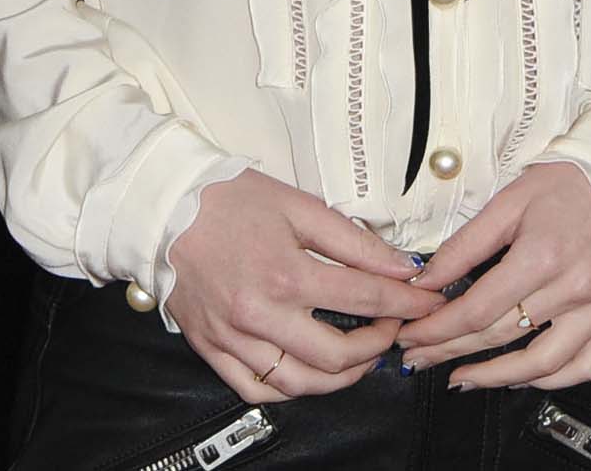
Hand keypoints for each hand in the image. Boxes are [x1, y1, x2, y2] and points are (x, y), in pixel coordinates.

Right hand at [163, 168, 447, 403]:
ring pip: (301, 383)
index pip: (367, 297)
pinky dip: (290, 389)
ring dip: (341, 377)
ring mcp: (234, 337)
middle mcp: (260, 314)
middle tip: (393, 328)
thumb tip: (401, 266)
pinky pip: (257, 390)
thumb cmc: (227, 200)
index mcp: (286, 272)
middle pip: (339, 355)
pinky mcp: (212, 348)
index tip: (427, 302)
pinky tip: (308, 372)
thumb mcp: (297, 204)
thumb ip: (352, 240)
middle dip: (380, 344)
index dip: (407, 302)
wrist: (163, 207)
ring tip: (359, 356)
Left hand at [395, 162, 590, 388]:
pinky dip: (551, 380)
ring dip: (495, 378)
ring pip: (542, 364)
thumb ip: (466, 245)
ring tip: (463, 378)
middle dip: (450, 351)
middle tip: (420, 357)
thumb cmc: (574, 183)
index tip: (412, 336)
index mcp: (541, 256)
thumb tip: (426, 280)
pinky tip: (522, 378)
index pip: (476, 309)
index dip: (437, 329)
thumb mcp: (511, 200)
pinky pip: (585, 366)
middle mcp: (573, 289)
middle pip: (499, 337)